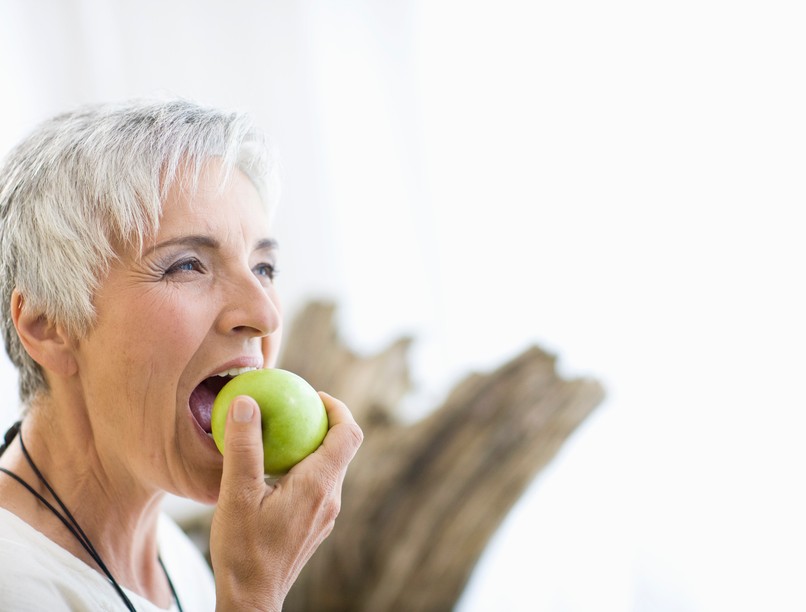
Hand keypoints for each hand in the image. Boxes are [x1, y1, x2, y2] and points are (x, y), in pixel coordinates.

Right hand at [209, 392, 362, 610]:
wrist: (251, 601)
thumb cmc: (243, 551)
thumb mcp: (237, 495)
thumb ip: (244, 447)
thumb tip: (249, 402)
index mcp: (319, 485)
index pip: (348, 433)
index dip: (337, 407)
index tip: (312, 394)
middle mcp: (331, 498)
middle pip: (341, 448)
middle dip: (321, 423)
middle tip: (291, 409)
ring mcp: (325, 515)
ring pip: (329, 468)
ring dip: (311, 446)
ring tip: (277, 437)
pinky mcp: (315, 526)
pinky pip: (318, 486)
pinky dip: (303, 468)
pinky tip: (271, 473)